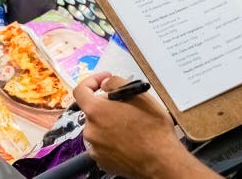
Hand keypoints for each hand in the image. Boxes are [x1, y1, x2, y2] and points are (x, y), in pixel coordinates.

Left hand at [73, 73, 216, 178]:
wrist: (161, 162)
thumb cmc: (153, 130)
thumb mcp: (139, 95)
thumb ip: (116, 83)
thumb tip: (106, 83)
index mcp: (96, 111)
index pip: (81, 91)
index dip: (92, 81)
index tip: (104, 81)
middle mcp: (91, 130)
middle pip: (92, 111)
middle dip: (106, 105)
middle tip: (125, 105)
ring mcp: (95, 148)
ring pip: (98, 128)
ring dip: (110, 123)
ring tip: (130, 125)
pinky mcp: (102, 161)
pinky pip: (103, 145)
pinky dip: (112, 140)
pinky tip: (128, 139)